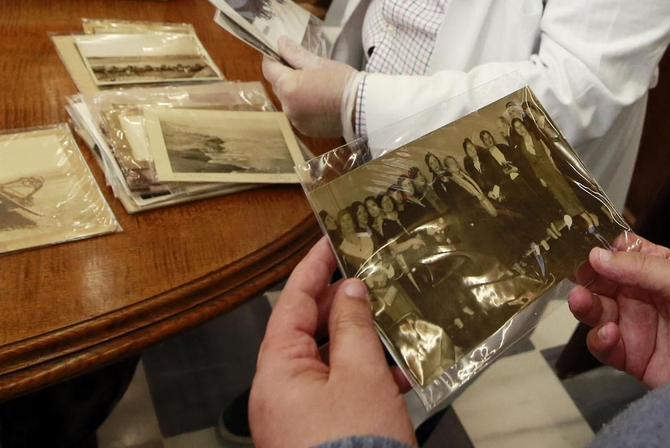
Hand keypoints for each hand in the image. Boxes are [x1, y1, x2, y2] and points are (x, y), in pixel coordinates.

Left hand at [251, 238, 415, 447]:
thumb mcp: (361, 374)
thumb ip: (353, 326)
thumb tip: (349, 291)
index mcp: (276, 371)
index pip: (290, 303)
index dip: (312, 268)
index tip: (328, 241)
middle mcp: (276, 393)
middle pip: (305, 332)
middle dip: (341, 308)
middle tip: (369, 282)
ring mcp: (293, 416)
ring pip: (325, 362)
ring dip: (358, 344)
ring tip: (390, 332)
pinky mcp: (314, 434)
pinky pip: (334, 391)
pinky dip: (361, 377)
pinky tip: (393, 377)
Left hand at [262, 37, 355, 138]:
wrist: (362, 107)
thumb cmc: (343, 81)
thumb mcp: (318, 63)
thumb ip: (295, 53)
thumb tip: (280, 42)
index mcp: (288, 87)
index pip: (269, 69)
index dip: (271, 58)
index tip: (277, 52)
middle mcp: (287, 107)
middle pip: (278, 86)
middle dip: (286, 75)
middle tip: (303, 67)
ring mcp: (295, 120)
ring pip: (288, 100)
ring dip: (294, 92)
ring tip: (314, 85)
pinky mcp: (305, 129)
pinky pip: (297, 113)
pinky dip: (303, 106)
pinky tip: (318, 100)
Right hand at [567, 233, 669, 388]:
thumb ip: (643, 268)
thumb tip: (599, 255)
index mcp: (655, 268)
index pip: (617, 252)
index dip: (599, 250)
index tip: (583, 249)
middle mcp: (639, 294)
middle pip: (599, 281)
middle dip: (584, 279)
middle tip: (577, 279)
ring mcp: (633, 324)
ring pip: (595, 312)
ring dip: (584, 306)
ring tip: (583, 302)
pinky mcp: (631, 355)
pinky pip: (603, 346)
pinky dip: (598, 339)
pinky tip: (609, 333)